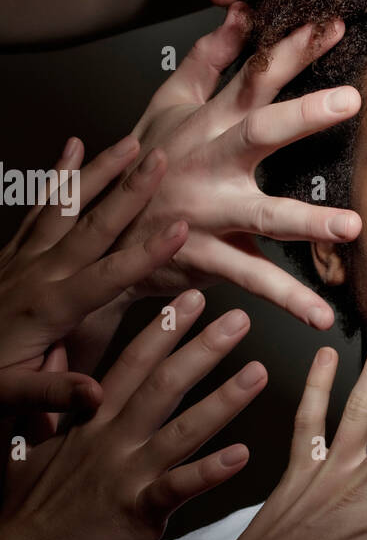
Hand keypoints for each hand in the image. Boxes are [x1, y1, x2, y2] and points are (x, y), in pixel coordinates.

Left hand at [0, 134, 194, 418]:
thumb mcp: (11, 396)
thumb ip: (53, 393)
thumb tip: (97, 396)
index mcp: (47, 308)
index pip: (106, 276)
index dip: (144, 253)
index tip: (177, 229)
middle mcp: (37, 274)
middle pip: (91, 226)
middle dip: (129, 192)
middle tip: (159, 159)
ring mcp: (23, 258)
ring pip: (67, 205)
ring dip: (100, 172)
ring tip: (129, 143)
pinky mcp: (13, 252)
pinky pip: (40, 206)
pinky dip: (58, 176)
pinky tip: (72, 150)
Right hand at [0, 291, 263, 539]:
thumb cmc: (25, 508)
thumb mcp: (31, 444)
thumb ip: (51, 402)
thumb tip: (56, 361)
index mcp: (90, 422)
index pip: (131, 365)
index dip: (163, 330)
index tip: (192, 299)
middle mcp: (110, 440)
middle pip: (162, 385)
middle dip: (202, 348)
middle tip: (240, 318)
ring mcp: (124, 475)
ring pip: (180, 429)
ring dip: (223, 400)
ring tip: (258, 372)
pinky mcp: (135, 514)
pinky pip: (177, 488)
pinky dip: (209, 471)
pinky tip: (243, 455)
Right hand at [113, 7, 361, 328]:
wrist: (104, 239)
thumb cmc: (146, 167)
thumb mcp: (167, 106)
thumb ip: (207, 60)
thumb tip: (236, 13)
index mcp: (208, 124)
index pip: (255, 77)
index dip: (292, 49)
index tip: (333, 24)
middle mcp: (208, 161)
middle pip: (257, 130)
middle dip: (302, 113)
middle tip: (349, 99)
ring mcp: (205, 211)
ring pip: (261, 212)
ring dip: (307, 219)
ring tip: (351, 226)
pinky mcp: (204, 256)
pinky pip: (252, 278)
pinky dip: (288, 298)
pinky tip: (322, 313)